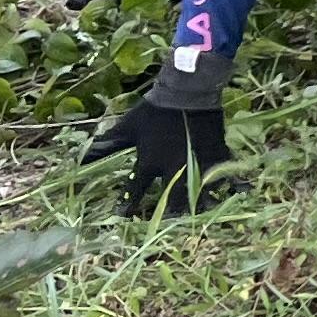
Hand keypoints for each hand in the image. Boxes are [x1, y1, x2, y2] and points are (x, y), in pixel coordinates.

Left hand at [88, 97, 231, 216]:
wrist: (188, 90)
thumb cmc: (156, 109)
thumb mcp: (129, 126)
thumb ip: (109, 142)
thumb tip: (84, 152)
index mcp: (149, 164)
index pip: (136, 193)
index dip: (128, 207)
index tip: (124, 218)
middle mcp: (172, 170)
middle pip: (171, 203)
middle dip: (167, 216)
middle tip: (166, 225)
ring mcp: (196, 164)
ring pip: (198, 195)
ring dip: (196, 207)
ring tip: (196, 218)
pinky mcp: (215, 155)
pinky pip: (223, 176)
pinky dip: (228, 186)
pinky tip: (233, 195)